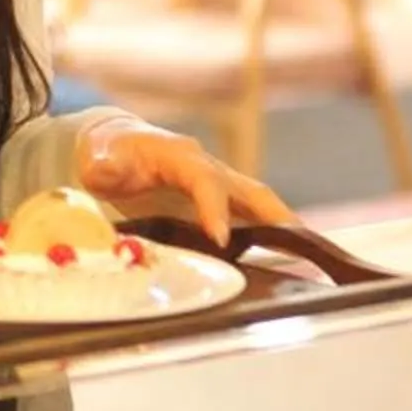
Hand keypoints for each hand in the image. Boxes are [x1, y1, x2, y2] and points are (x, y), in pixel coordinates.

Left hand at [73, 119, 292, 245]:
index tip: (221, 239)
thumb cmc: (109, 152)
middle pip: (252, 191)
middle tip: (304, 247)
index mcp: (181, 156)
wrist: (116, 145)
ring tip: (312, 263)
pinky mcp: (219, 203)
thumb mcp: (99, 156)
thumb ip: (104, 164)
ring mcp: (218, 185)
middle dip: (277, 217)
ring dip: (284, 231)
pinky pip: (251, 219)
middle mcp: (208, 168)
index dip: (215, 208)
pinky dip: (271, 238)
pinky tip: (288, 265)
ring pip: (258, 206)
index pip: (205, 181)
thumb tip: (104, 169)